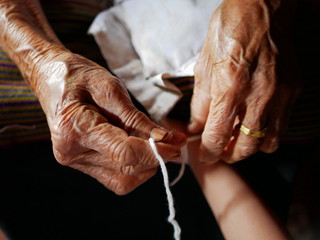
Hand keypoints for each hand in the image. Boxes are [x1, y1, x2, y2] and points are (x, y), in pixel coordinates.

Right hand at [34, 53, 185, 194]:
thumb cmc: (78, 75)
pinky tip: (142, 149)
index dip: (156, 152)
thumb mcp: (110, 88)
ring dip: (146, 166)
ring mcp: (75, 160)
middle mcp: (72, 152)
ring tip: (159, 145)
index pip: (124, 154)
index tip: (177, 144)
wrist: (51, 76)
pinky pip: (114, 176)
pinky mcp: (81, 162)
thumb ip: (137, 119)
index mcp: (76, 129)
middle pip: (125, 170)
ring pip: (122, 180)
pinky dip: (134, 166)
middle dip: (155, 159)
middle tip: (174, 143)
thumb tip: (164, 139)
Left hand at [189, 0, 299, 162]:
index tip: (205, 154)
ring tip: (238, 137)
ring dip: (251, 146)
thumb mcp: (205, 64)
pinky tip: (254, 121)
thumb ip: (201, 102)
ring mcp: (280, 94)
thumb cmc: (228, 30)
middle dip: (230, 154)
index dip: (209, 152)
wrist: (262, 8)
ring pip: (269, 143)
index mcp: (229, 87)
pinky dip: (267, 132)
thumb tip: (197, 126)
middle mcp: (258, 95)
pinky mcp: (293, 90)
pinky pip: (282, 125)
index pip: (218, 136)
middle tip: (221, 150)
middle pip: (246, 147)